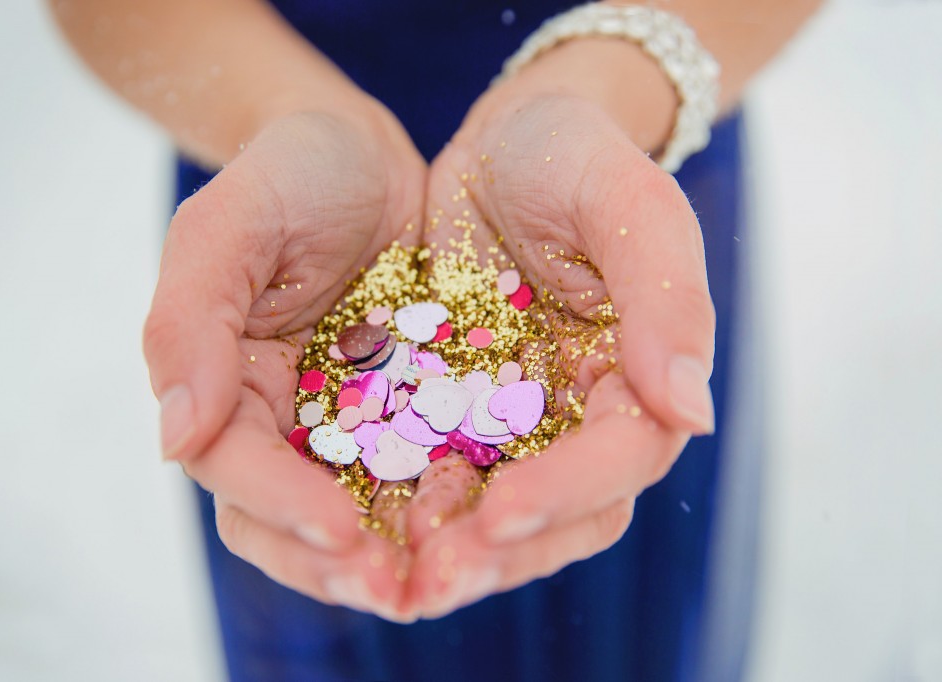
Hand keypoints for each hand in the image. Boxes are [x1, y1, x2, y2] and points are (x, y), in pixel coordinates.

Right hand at [142, 108, 425, 619]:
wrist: (362, 155)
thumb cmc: (284, 178)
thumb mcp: (227, 226)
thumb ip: (190, 323)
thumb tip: (175, 440)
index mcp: (229, 394)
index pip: (239, 473)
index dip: (283, 508)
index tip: (338, 533)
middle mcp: (289, 430)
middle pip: (300, 528)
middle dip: (344, 567)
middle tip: (400, 593)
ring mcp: (358, 429)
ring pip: (373, 519)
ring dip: (411, 556)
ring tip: (458, 575)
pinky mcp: (422, 417)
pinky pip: (439, 476)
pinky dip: (463, 506)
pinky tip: (503, 516)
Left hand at [402, 85, 716, 616]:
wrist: (511, 140)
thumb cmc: (580, 158)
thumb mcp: (629, 204)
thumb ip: (667, 297)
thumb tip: (693, 413)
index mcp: (638, 380)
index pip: (620, 458)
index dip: (567, 490)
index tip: (502, 509)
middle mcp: (581, 419)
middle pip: (561, 515)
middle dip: (501, 551)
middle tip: (436, 576)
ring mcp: (518, 423)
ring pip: (494, 512)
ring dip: (448, 548)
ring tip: (392, 571)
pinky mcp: (457, 413)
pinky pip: (432, 473)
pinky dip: (401, 503)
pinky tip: (355, 516)